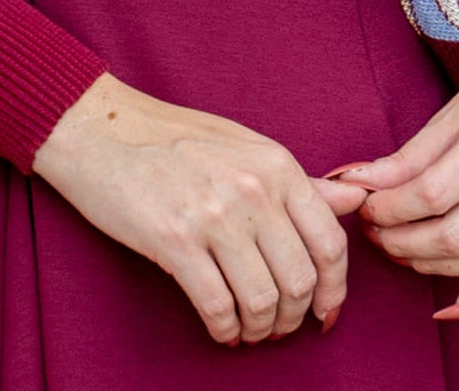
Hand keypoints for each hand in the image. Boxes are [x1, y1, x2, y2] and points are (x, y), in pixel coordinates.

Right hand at [33, 72, 367, 346]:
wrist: (102, 129)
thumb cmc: (174, 138)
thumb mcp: (244, 147)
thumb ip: (300, 182)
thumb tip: (357, 200)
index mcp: (276, 164)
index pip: (330, 243)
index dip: (335, 290)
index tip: (326, 313)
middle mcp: (253, 188)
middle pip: (301, 280)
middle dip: (295, 317)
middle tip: (279, 326)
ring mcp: (214, 214)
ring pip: (264, 302)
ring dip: (261, 329)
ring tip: (249, 328)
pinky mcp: (174, 240)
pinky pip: (218, 308)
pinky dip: (225, 330)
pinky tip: (221, 328)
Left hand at [314, 25, 458, 318]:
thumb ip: (413, 152)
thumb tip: (359, 180)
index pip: (432, 192)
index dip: (389, 208)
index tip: (365, 206)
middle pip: (457, 234)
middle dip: (404, 242)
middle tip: (375, 233)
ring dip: (435, 266)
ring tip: (402, 251)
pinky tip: (458, 305)